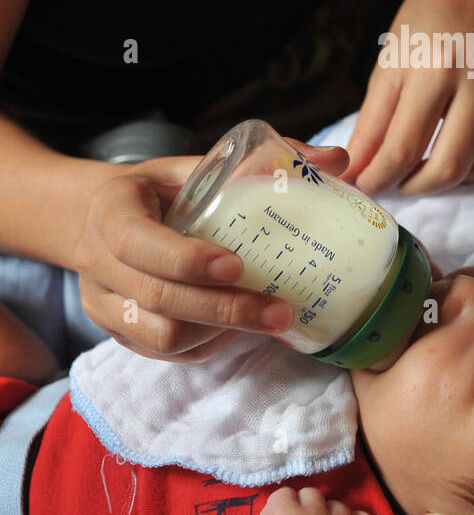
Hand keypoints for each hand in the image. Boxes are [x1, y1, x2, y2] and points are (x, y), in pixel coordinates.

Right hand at [72, 142, 349, 361]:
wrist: (106, 219)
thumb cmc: (163, 190)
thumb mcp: (197, 166)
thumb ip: (261, 162)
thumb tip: (336, 160)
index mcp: (112, 209)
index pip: (136, 242)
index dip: (185, 259)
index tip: (237, 265)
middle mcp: (96, 261)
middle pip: (157, 299)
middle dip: (224, 309)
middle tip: (281, 312)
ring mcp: (102, 303)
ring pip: (160, 336)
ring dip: (219, 333)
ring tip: (269, 320)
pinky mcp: (117, 333)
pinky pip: (163, 354)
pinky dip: (206, 346)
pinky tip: (240, 330)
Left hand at [343, 0, 473, 193]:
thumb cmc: (425, 28)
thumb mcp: (389, 67)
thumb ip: (371, 125)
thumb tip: (350, 174)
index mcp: (434, 65)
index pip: (404, 148)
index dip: (381, 178)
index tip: (370, 186)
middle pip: (454, 164)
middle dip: (422, 186)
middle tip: (407, 182)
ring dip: (468, 175)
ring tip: (447, 162)